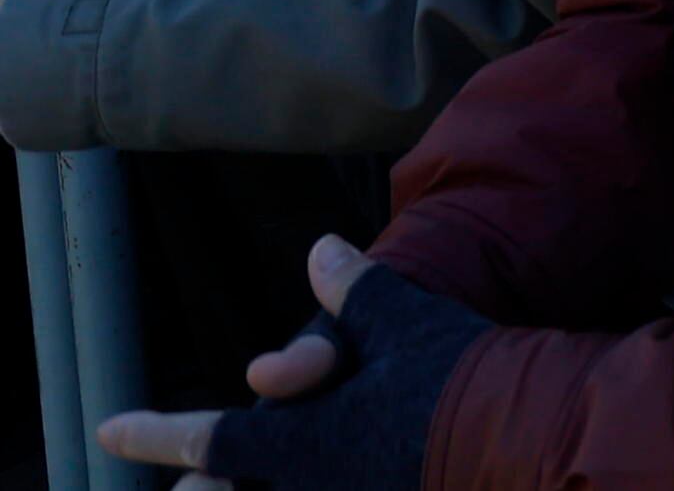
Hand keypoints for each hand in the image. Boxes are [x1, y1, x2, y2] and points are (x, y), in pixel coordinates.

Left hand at [103, 236, 482, 482]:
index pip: (208, 439)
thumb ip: (355, 291)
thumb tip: (318, 249)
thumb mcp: (402, 321)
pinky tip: (314, 485)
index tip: (108, 431)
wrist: (523, 434)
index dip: (154, 434)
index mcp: (300, 440)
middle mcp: (309, 487)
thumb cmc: (455, 373)